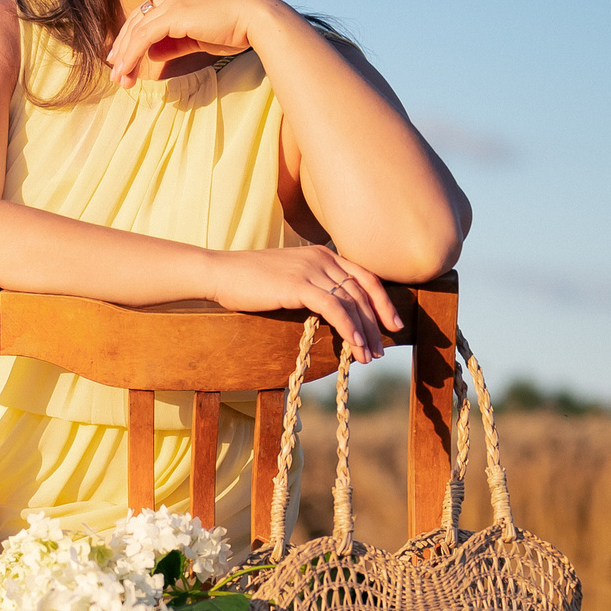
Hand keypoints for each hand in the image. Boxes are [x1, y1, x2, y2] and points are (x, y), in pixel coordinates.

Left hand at [106, 0, 279, 89]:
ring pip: (137, 29)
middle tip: (115, 71)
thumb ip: (175, 43)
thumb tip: (153, 54)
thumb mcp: (199, 37)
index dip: (132, 36)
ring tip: (120, 78)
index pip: (148, 14)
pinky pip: (144, 36)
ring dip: (125, 56)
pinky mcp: (175, 13)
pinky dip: (132, 55)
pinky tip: (127, 71)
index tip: (123, 56)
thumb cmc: (237, 29)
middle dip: (124, 48)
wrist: (258, 19)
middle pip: (137, 20)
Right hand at [201, 247, 401, 360]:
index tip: (391, 324)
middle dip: (377, 323)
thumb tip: (328, 310)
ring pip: (352, 302)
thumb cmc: (247, 280)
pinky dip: (349, 328)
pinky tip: (355, 346)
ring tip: (369, 356)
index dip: (382, 301)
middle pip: (363, 291)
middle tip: (382, 349)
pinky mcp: (299, 284)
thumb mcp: (287, 277)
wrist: (219, 272)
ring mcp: (311, 270)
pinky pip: (334, 309)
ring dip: (365, 332)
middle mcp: (322, 258)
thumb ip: (310, 285)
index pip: (364, 277)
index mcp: (322, 254)